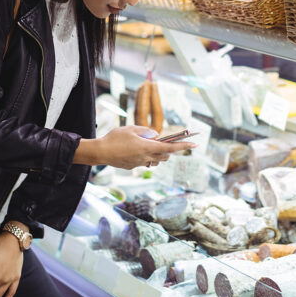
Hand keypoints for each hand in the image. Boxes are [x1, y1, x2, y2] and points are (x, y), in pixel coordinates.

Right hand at [74, 125, 195, 168]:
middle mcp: (146, 157)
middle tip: (169, 143)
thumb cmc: (115, 138)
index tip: (195, 144)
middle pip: (165, 156)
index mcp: (148, 147)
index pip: (170, 148)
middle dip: (169, 151)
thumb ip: (146, 131)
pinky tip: (134, 150)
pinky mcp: (132, 167)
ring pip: (155, 160)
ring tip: (149, 145)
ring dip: (157, 154)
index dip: (184, 146)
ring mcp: (139, 164)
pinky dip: (145, 156)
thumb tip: (155, 135)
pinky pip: (144, 162)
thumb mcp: (131, 129)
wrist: (100, 152)